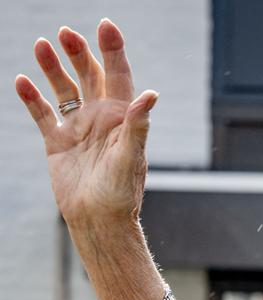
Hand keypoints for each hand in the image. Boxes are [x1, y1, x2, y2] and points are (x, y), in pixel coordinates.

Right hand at [13, 19, 157, 225]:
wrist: (99, 220)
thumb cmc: (121, 193)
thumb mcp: (130, 157)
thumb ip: (138, 126)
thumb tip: (151, 94)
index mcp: (122, 117)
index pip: (119, 76)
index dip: (114, 50)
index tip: (105, 24)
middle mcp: (101, 118)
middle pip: (90, 76)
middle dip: (79, 52)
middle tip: (65, 32)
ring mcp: (79, 128)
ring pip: (65, 90)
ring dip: (53, 68)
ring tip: (40, 44)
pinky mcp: (57, 142)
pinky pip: (42, 114)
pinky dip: (32, 98)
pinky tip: (21, 80)